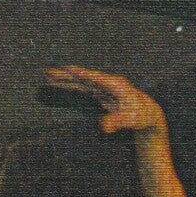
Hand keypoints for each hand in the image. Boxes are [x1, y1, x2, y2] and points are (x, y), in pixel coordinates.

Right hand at [43, 67, 166, 135]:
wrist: (147, 113)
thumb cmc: (140, 115)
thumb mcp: (130, 120)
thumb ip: (116, 122)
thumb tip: (102, 127)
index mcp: (115, 84)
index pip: (94, 78)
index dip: (80, 74)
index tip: (67, 69)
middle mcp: (107, 82)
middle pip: (83, 78)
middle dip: (66, 75)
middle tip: (48, 73)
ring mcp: (103, 87)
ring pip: (81, 82)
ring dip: (65, 80)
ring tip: (48, 77)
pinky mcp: (100, 92)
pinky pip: (83, 88)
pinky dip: (71, 86)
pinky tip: (61, 85)